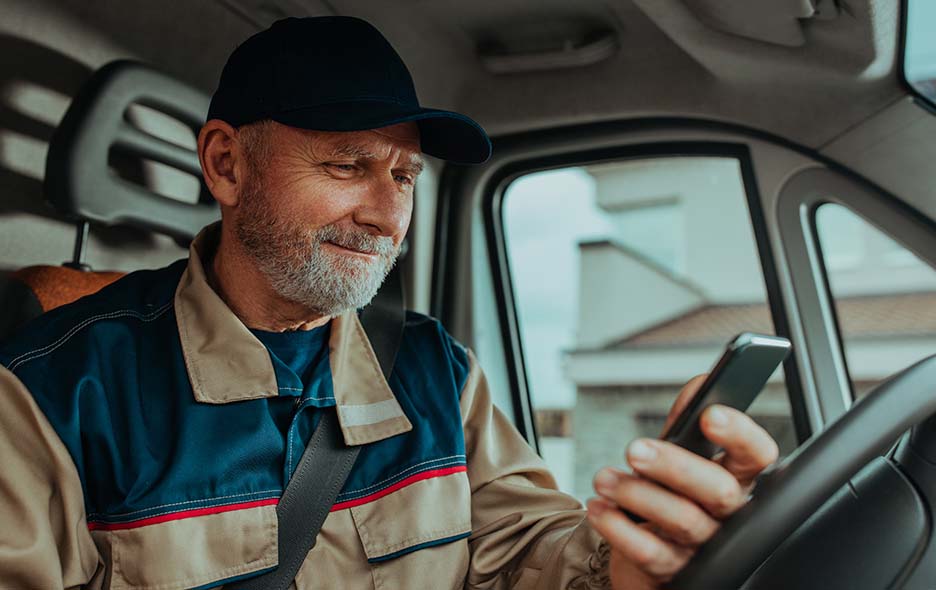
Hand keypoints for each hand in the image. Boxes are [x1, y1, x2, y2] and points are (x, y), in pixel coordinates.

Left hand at [585, 374, 779, 589]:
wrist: (653, 553)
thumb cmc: (674, 495)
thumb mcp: (682, 456)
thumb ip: (688, 421)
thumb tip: (702, 383)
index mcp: (738, 479)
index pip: (758, 456)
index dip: (741, 435)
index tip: (710, 415)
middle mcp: (728, 514)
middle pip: (718, 490)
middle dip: (674, 466)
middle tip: (635, 449)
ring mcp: (704, 546)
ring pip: (683, 521)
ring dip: (637, 494)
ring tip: (603, 478)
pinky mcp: (674, 572)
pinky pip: (651, 554)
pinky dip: (619, 529)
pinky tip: (598, 508)